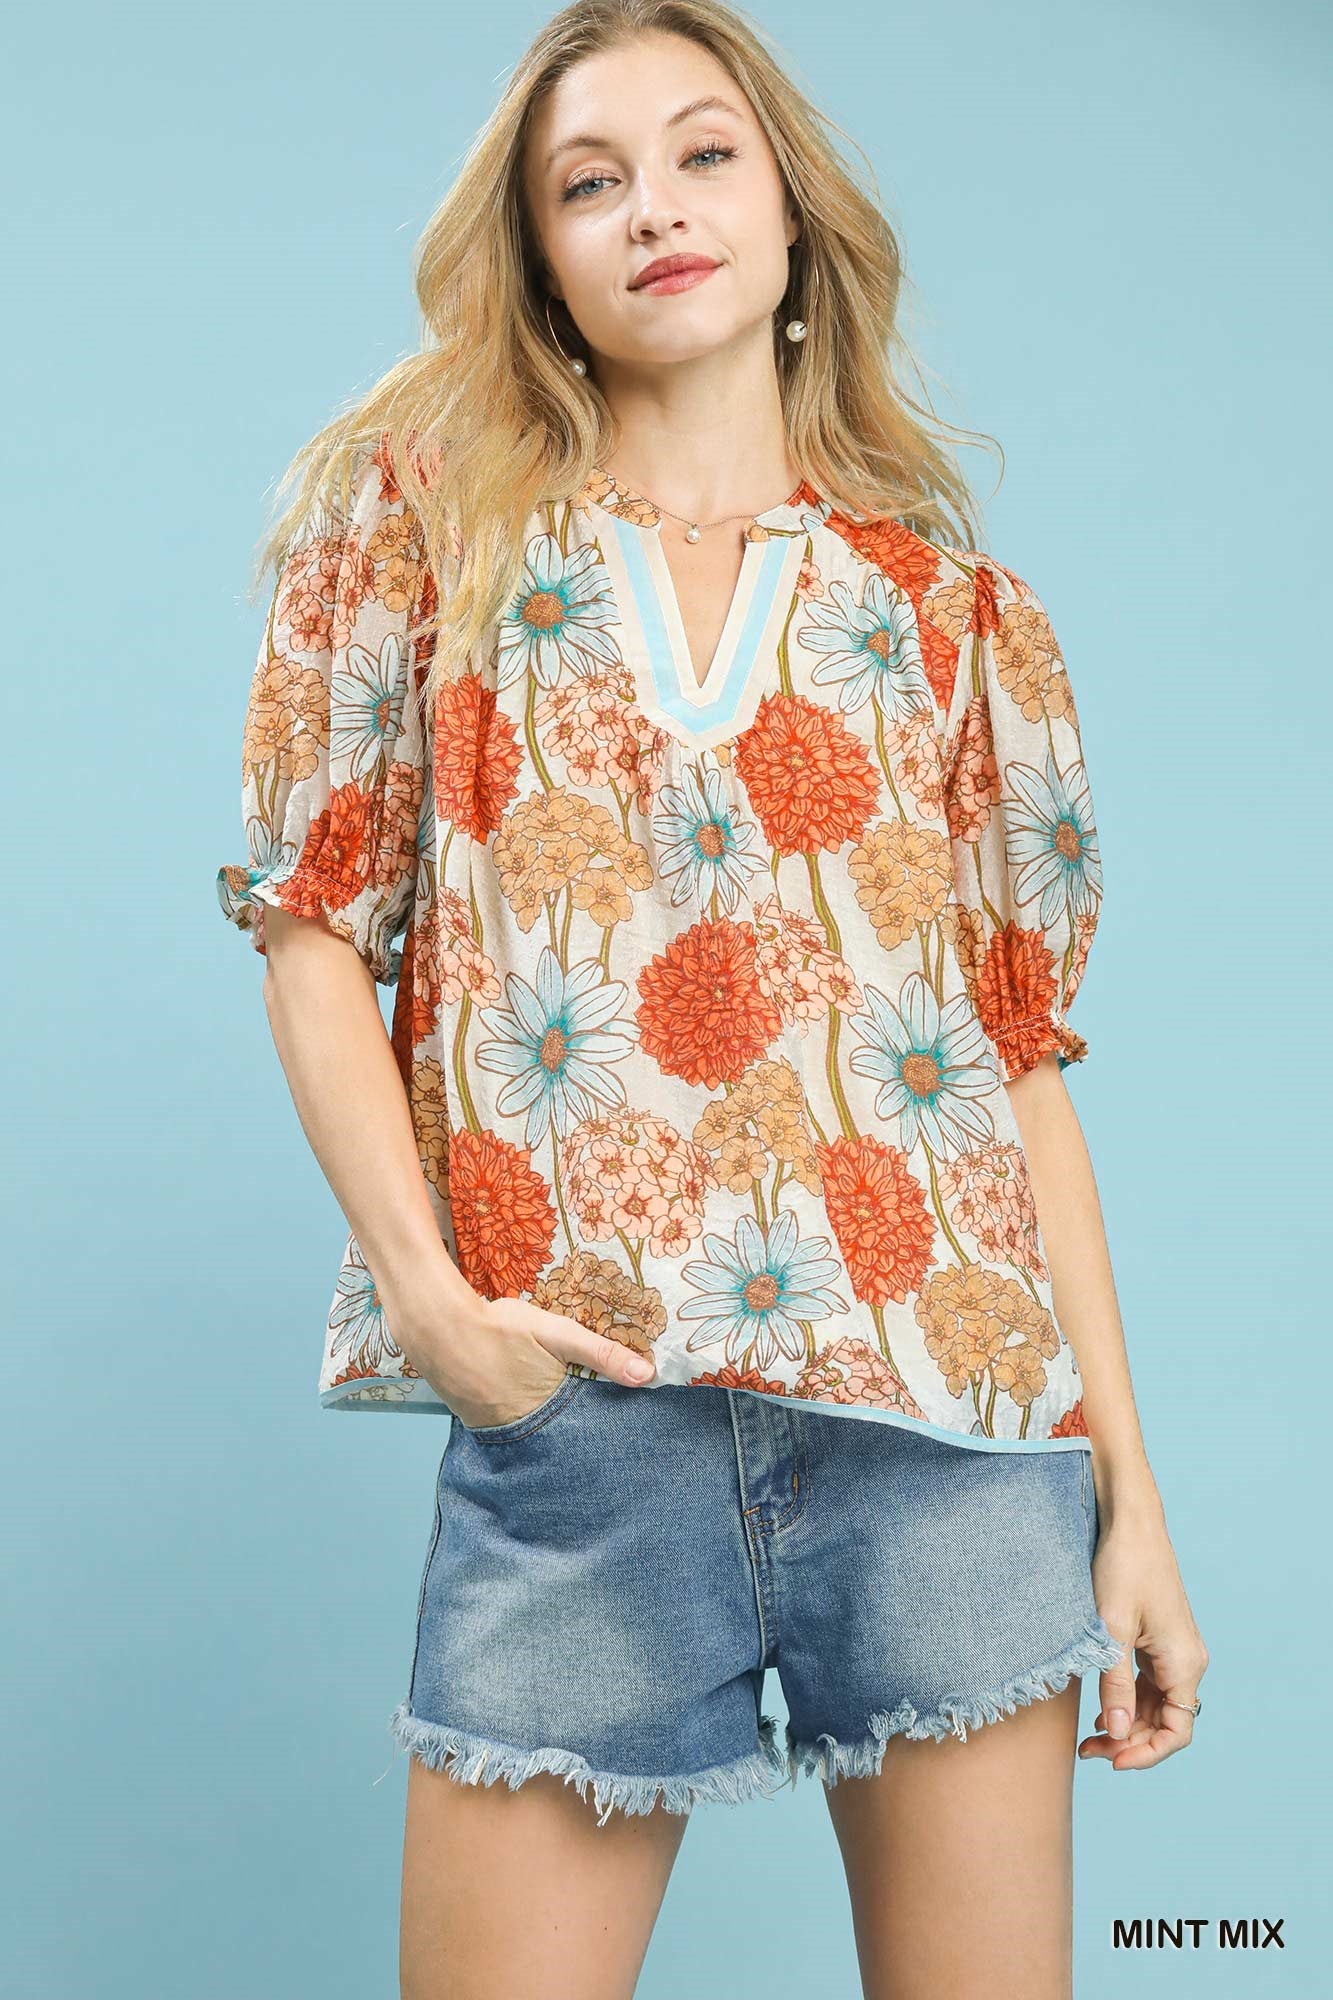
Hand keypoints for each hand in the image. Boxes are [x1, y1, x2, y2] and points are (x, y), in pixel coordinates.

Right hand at [392, 1285, 657, 1429]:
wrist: (437, 1329)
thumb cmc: (501, 1327)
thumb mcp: (556, 1333)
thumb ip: (601, 1353)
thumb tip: (648, 1375)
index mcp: (550, 1409)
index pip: (588, 1433)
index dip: (603, 1436)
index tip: (619, 1442)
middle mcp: (525, 1428)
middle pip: (560, 1440)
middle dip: (576, 1440)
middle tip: (595, 1442)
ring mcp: (499, 1430)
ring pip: (535, 1437)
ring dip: (549, 1433)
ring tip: (564, 1428)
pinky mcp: (478, 1424)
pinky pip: (509, 1432)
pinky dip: (521, 1426)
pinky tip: (527, 1413)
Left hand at [1078, 1496, 1209, 1770]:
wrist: (1129, 1520)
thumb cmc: (1122, 1566)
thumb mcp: (1111, 1629)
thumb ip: (1116, 1685)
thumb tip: (1120, 1735)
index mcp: (1184, 1662)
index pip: (1177, 1732)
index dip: (1145, 1753)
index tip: (1109, 1760)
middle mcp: (1186, 1660)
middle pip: (1165, 1723)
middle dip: (1130, 1741)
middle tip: (1087, 1749)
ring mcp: (1173, 1650)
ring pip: (1156, 1706)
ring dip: (1127, 1723)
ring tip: (1088, 1734)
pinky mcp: (1158, 1638)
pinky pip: (1148, 1684)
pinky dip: (1127, 1700)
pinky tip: (1100, 1708)